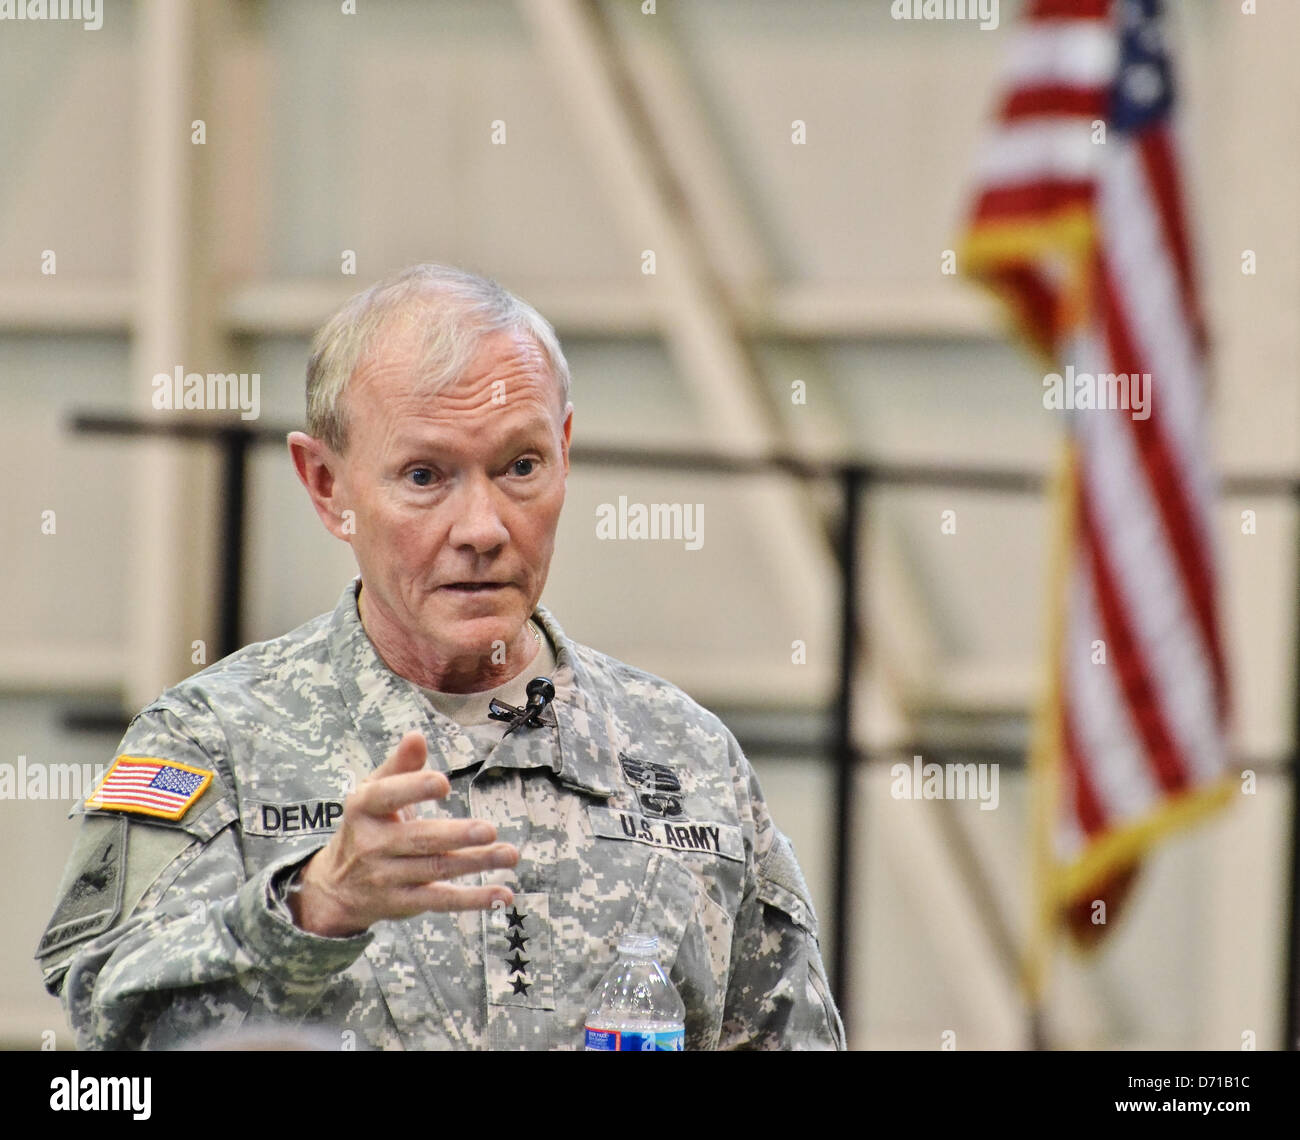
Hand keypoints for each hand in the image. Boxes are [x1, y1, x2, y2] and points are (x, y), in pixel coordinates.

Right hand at [288, 731, 517, 936]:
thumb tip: (417, 736)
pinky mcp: (405, 902)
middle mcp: (372, 844)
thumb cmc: (368, 824)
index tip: (443, 783)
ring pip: (437, 869)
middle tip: (489, 829)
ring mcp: (387, 877)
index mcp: (363, 808)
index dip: (413, 789)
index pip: (387, 796)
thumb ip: (399, 765)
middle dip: (455, 835)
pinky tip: (503, 892)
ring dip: (476, 863)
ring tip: (509, 854)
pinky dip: (474, 899)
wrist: (336, 886)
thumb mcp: (373, 792)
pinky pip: (442, 900)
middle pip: (419, 839)